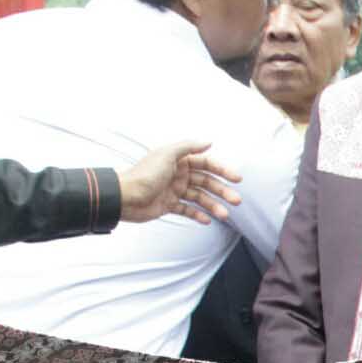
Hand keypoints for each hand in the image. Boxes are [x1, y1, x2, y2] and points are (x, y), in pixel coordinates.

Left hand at [116, 141, 242, 224]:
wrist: (125, 197)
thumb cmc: (144, 174)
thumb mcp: (166, 154)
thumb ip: (188, 147)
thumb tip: (208, 142)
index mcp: (179, 161)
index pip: (207, 164)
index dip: (223, 170)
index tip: (236, 179)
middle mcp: (179, 174)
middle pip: (206, 182)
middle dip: (222, 191)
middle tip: (236, 201)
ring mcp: (175, 190)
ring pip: (200, 198)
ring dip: (214, 206)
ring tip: (224, 215)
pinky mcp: (169, 205)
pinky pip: (188, 210)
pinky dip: (198, 215)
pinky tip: (208, 220)